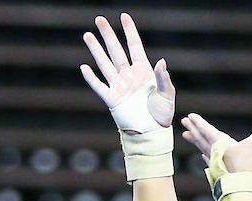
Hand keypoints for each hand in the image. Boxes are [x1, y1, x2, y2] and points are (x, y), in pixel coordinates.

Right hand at [80, 13, 174, 128]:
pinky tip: (84, 67)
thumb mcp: (167, 94)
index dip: (129, 31)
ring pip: (105, 63)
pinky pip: (99, 86)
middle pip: (116, 50)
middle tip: (99, 19)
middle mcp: (129, 75)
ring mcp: (119, 86)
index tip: (124, 17)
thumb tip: (161, 61)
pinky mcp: (112, 99)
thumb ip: (163, 77)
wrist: (152, 132)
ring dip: (96, 50)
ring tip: (88, 35)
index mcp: (143, 70)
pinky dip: (91, 78)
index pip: (134, 46)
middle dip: (108, 35)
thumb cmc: (162, 114)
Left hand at [181, 112, 251, 173]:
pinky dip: (205, 156)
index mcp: (220, 144)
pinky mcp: (218, 172)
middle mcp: (215, 153)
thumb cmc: (247, 166)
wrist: (243, 188)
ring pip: (202, 149)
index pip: (206, 130)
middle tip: (184, 122)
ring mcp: (215, 163)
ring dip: (195, 141)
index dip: (198, 123)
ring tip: (187, 136)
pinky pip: (209, 161)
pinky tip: (203, 156)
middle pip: (201, 138)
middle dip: (192, 129)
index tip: (190, 116)